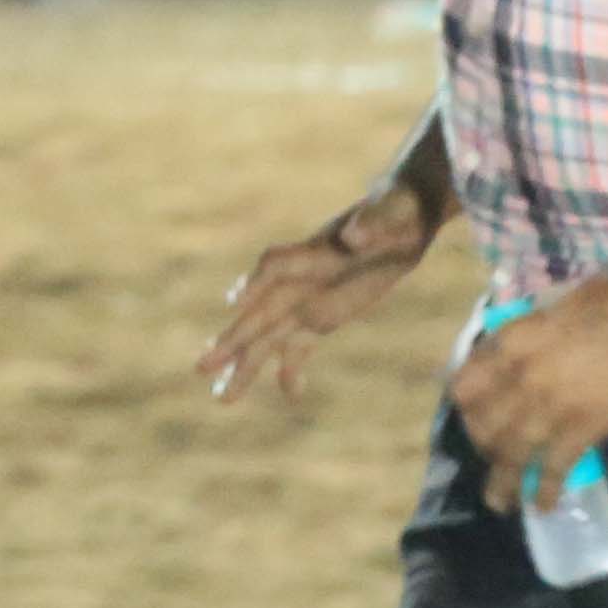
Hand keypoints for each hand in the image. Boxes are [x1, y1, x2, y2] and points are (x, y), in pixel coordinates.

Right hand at [199, 180, 436, 406]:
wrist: (405, 217)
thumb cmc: (400, 207)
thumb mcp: (395, 212)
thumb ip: (373, 223)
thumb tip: (353, 235)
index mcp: (314, 250)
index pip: (275, 266)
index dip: (256, 283)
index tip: (235, 303)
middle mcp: (300, 279)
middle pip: (260, 312)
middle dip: (233, 339)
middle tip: (203, 366)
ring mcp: (306, 301)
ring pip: (268, 338)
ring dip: (245, 366)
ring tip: (223, 399)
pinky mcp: (320, 317)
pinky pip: (298, 347)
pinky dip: (291, 371)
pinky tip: (291, 395)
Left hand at [451, 257, 607, 512]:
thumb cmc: (604, 302)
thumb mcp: (542, 315)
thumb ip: (517, 345)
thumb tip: (502, 372)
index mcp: (506, 345)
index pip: (464, 388)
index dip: (466, 410)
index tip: (474, 420)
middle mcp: (518, 378)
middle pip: (484, 427)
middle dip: (484, 449)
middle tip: (493, 459)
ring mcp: (549, 406)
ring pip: (511, 454)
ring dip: (502, 484)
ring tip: (501, 503)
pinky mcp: (583, 426)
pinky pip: (553, 466)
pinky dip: (543, 489)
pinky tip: (542, 505)